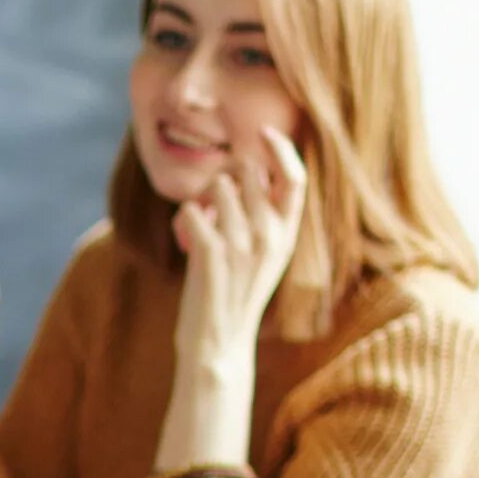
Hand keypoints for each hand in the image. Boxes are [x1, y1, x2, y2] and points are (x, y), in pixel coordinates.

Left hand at [171, 127, 306, 360]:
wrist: (219, 344)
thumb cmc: (234, 294)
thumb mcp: (263, 255)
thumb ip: (264, 216)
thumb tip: (246, 171)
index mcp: (287, 236)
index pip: (295, 178)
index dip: (281, 148)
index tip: (263, 133)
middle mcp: (270, 237)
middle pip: (246, 172)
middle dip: (222, 179)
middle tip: (211, 209)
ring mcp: (241, 246)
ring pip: (216, 186)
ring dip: (200, 201)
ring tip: (198, 228)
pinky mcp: (211, 255)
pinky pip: (190, 209)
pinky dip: (183, 220)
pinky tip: (185, 240)